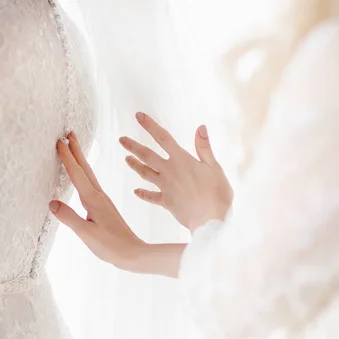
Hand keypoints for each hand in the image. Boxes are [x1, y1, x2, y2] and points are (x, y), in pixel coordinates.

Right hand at [50, 133, 145, 271]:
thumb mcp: (86, 233)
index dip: (67, 157)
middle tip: (68, 133)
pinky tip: (83, 176)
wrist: (133, 254)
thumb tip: (51, 203)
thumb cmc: (111, 246)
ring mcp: (102, 200)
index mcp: (93, 200)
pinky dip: (84, 173)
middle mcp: (99, 196)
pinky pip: (91, 184)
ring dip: (80, 159)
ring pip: (89, 174)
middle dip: (76, 150)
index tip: (59, 141)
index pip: (77, 174)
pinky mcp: (104, 207)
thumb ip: (69, 217)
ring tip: (74, 147)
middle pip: (85, 168)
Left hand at [120, 112, 232, 230]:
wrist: (211, 221)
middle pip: (147, 155)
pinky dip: (143, 194)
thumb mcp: (214, 167)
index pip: (163, 138)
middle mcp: (170, 171)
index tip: (138, 116)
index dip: (150, 126)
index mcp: (182, 160)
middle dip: (133, 146)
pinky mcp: (166, 202)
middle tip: (121, 140)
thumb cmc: (217, 194)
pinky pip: (151, 196)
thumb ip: (204, 148)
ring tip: (126, 159)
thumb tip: (200, 127)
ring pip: (145, 173)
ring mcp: (166, 187)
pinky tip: (136, 191)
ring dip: (135, 165)